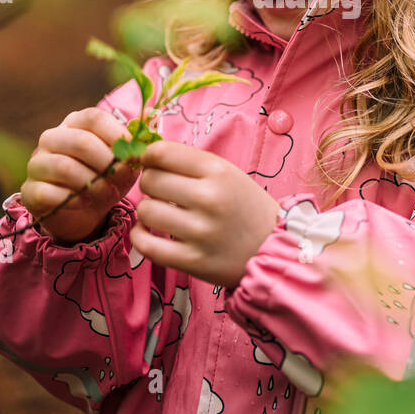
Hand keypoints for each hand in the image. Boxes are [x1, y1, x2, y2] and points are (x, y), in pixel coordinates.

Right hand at [20, 108, 141, 243]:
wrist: (82, 210)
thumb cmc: (105, 179)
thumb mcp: (123, 165)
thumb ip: (132, 154)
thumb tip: (141, 149)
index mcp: (76, 123)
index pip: (94, 117)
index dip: (116, 134)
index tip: (133, 154)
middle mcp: (52, 138)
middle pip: (81, 141)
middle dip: (107, 164)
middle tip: (120, 178)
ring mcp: (37, 163)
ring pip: (65, 167)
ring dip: (93, 185)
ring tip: (107, 194)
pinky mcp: (30, 189)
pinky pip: (50, 193)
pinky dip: (74, 200)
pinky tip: (87, 204)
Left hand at [131, 139, 281, 287]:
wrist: (274, 248)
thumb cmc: (246, 207)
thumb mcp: (228, 173)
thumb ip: (190, 163)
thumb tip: (146, 157)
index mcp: (218, 171)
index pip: (161, 153)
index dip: (148, 157)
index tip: (152, 164)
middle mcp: (209, 199)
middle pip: (150, 180)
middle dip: (150, 183)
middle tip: (162, 192)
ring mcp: (200, 232)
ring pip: (146, 210)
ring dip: (148, 211)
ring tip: (162, 213)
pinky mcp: (192, 261)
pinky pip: (146, 245)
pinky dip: (140, 236)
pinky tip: (150, 233)